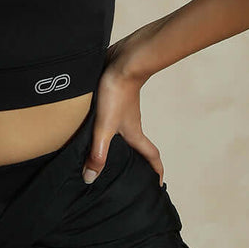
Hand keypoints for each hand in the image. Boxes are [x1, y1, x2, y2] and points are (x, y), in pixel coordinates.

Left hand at [81, 39, 163, 186]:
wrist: (122, 61)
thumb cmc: (117, 93)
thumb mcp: (104, 127)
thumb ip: (98, 152)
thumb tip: (91, 178)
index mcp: (134, 134)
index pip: (151, 156)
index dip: (156, 172)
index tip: (158, 186)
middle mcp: (131, 124)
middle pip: (139, 147)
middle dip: (138, 162)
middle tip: (131, 176)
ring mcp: (123, 111)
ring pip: (124, 132)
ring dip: (121, 144)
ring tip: (108, 155)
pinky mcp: (114, 99)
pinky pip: (112, 119)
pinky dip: (108, 129)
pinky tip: (91, 129)